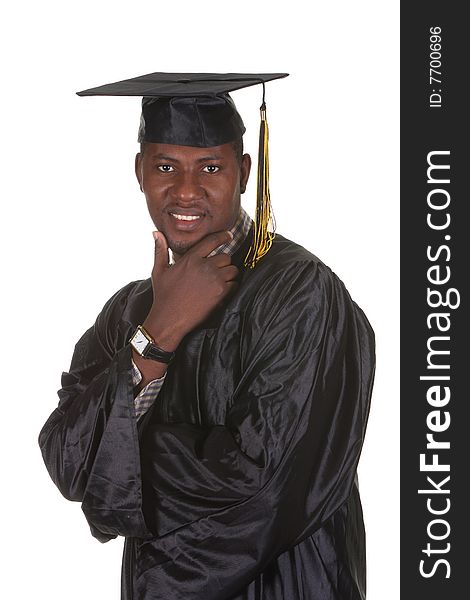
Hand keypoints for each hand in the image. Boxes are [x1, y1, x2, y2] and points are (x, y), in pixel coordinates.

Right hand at [143, 230, 238, 350]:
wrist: (169, 319)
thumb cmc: (163, 296)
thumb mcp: (158, 271)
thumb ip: (160, 250)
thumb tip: (156, 232)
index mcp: (190, 258)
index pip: (212, 241)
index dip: (223, 236)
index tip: (228, 236)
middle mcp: (204, 266)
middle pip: (226, 257)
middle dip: (224, 263)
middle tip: (218, 271)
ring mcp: (214, 279)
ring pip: (233, 270)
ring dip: (229, 275)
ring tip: (220, 282)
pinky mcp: (221, 292)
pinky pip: (234, 284)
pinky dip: (230, 287)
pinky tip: (220, 292)